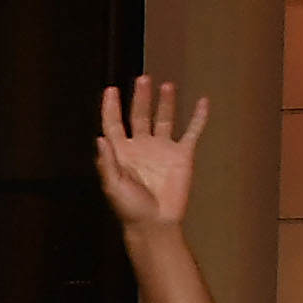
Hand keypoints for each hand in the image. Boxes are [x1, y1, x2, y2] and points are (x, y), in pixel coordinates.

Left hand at [95, 73, 208, 228]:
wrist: (155, 223)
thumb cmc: (130, 208)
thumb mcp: (113, 186)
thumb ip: (107, 162)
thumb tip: (100, 138)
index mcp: (121, 152)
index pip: (113, 124)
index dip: (111, 107)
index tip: (111, 90)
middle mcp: (141, 147)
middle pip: (139, 115)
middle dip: (140, 97)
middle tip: (142, 79)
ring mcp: (162, 149)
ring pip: (164, 119)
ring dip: (164, 102)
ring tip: (166, 85)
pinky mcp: (182, 155)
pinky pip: (192, 131)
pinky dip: (198, 117)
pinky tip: (202, 101)